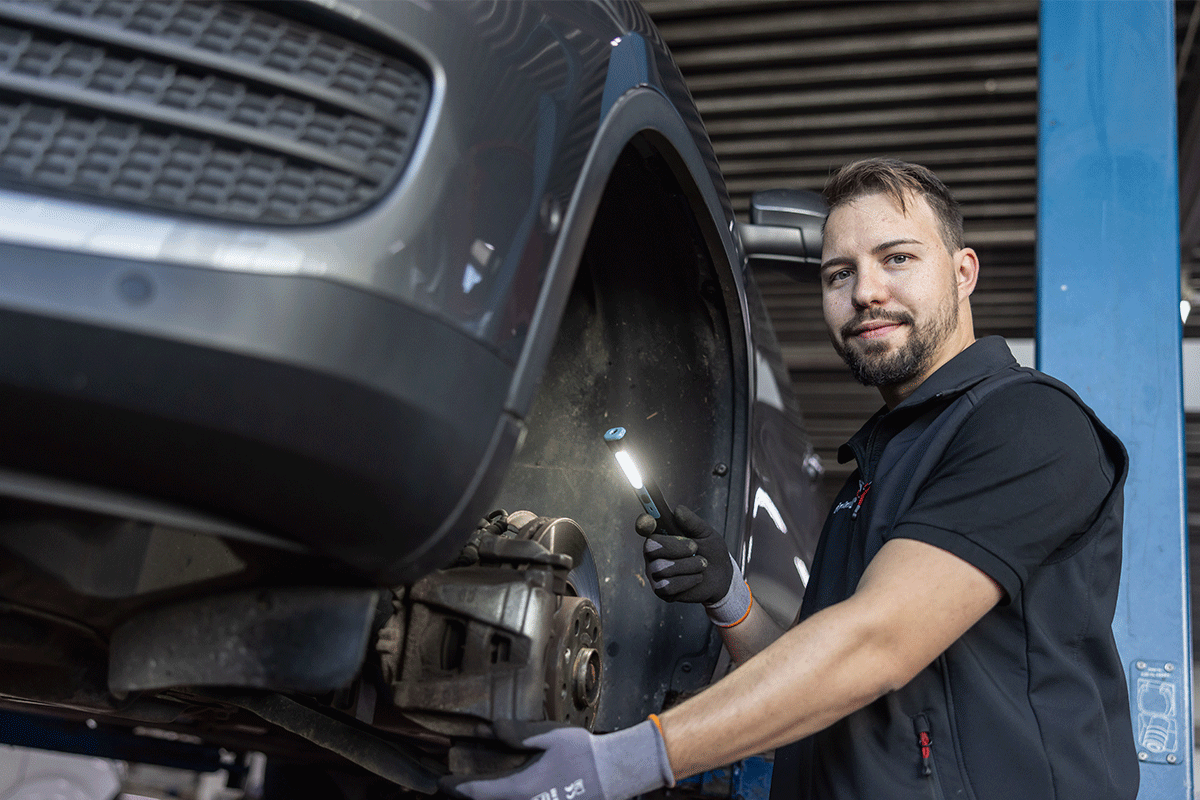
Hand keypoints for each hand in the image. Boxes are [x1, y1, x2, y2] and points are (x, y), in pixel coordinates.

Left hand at [440, 719, 673, 799]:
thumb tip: (490, 729)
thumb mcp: (549, 737)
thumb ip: (518, 734)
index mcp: (522, 789)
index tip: (442, 781)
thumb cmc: (583, 754)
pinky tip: (503, 792)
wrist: (613, 774)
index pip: (478, 793)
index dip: (456, 787)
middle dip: (467, 797)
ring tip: (473, 791)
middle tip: (451, 788)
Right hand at [637, 506, 751, 625]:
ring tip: (702, 564)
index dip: (643, 522)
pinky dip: (687, 581)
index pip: (644, 526)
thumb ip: (692, 522)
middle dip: (675, 547)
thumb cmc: (711, 551)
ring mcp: (655, 573)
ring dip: (688, 565)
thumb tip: (678, 510)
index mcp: (661, 535)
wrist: (721, 576)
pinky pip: (668, 586)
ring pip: (663, 569)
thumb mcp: (706, 533)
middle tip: (695, 548)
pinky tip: (696, 578)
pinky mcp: (661, 590)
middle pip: (651, 547)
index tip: (650, 520)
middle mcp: (653, 554)